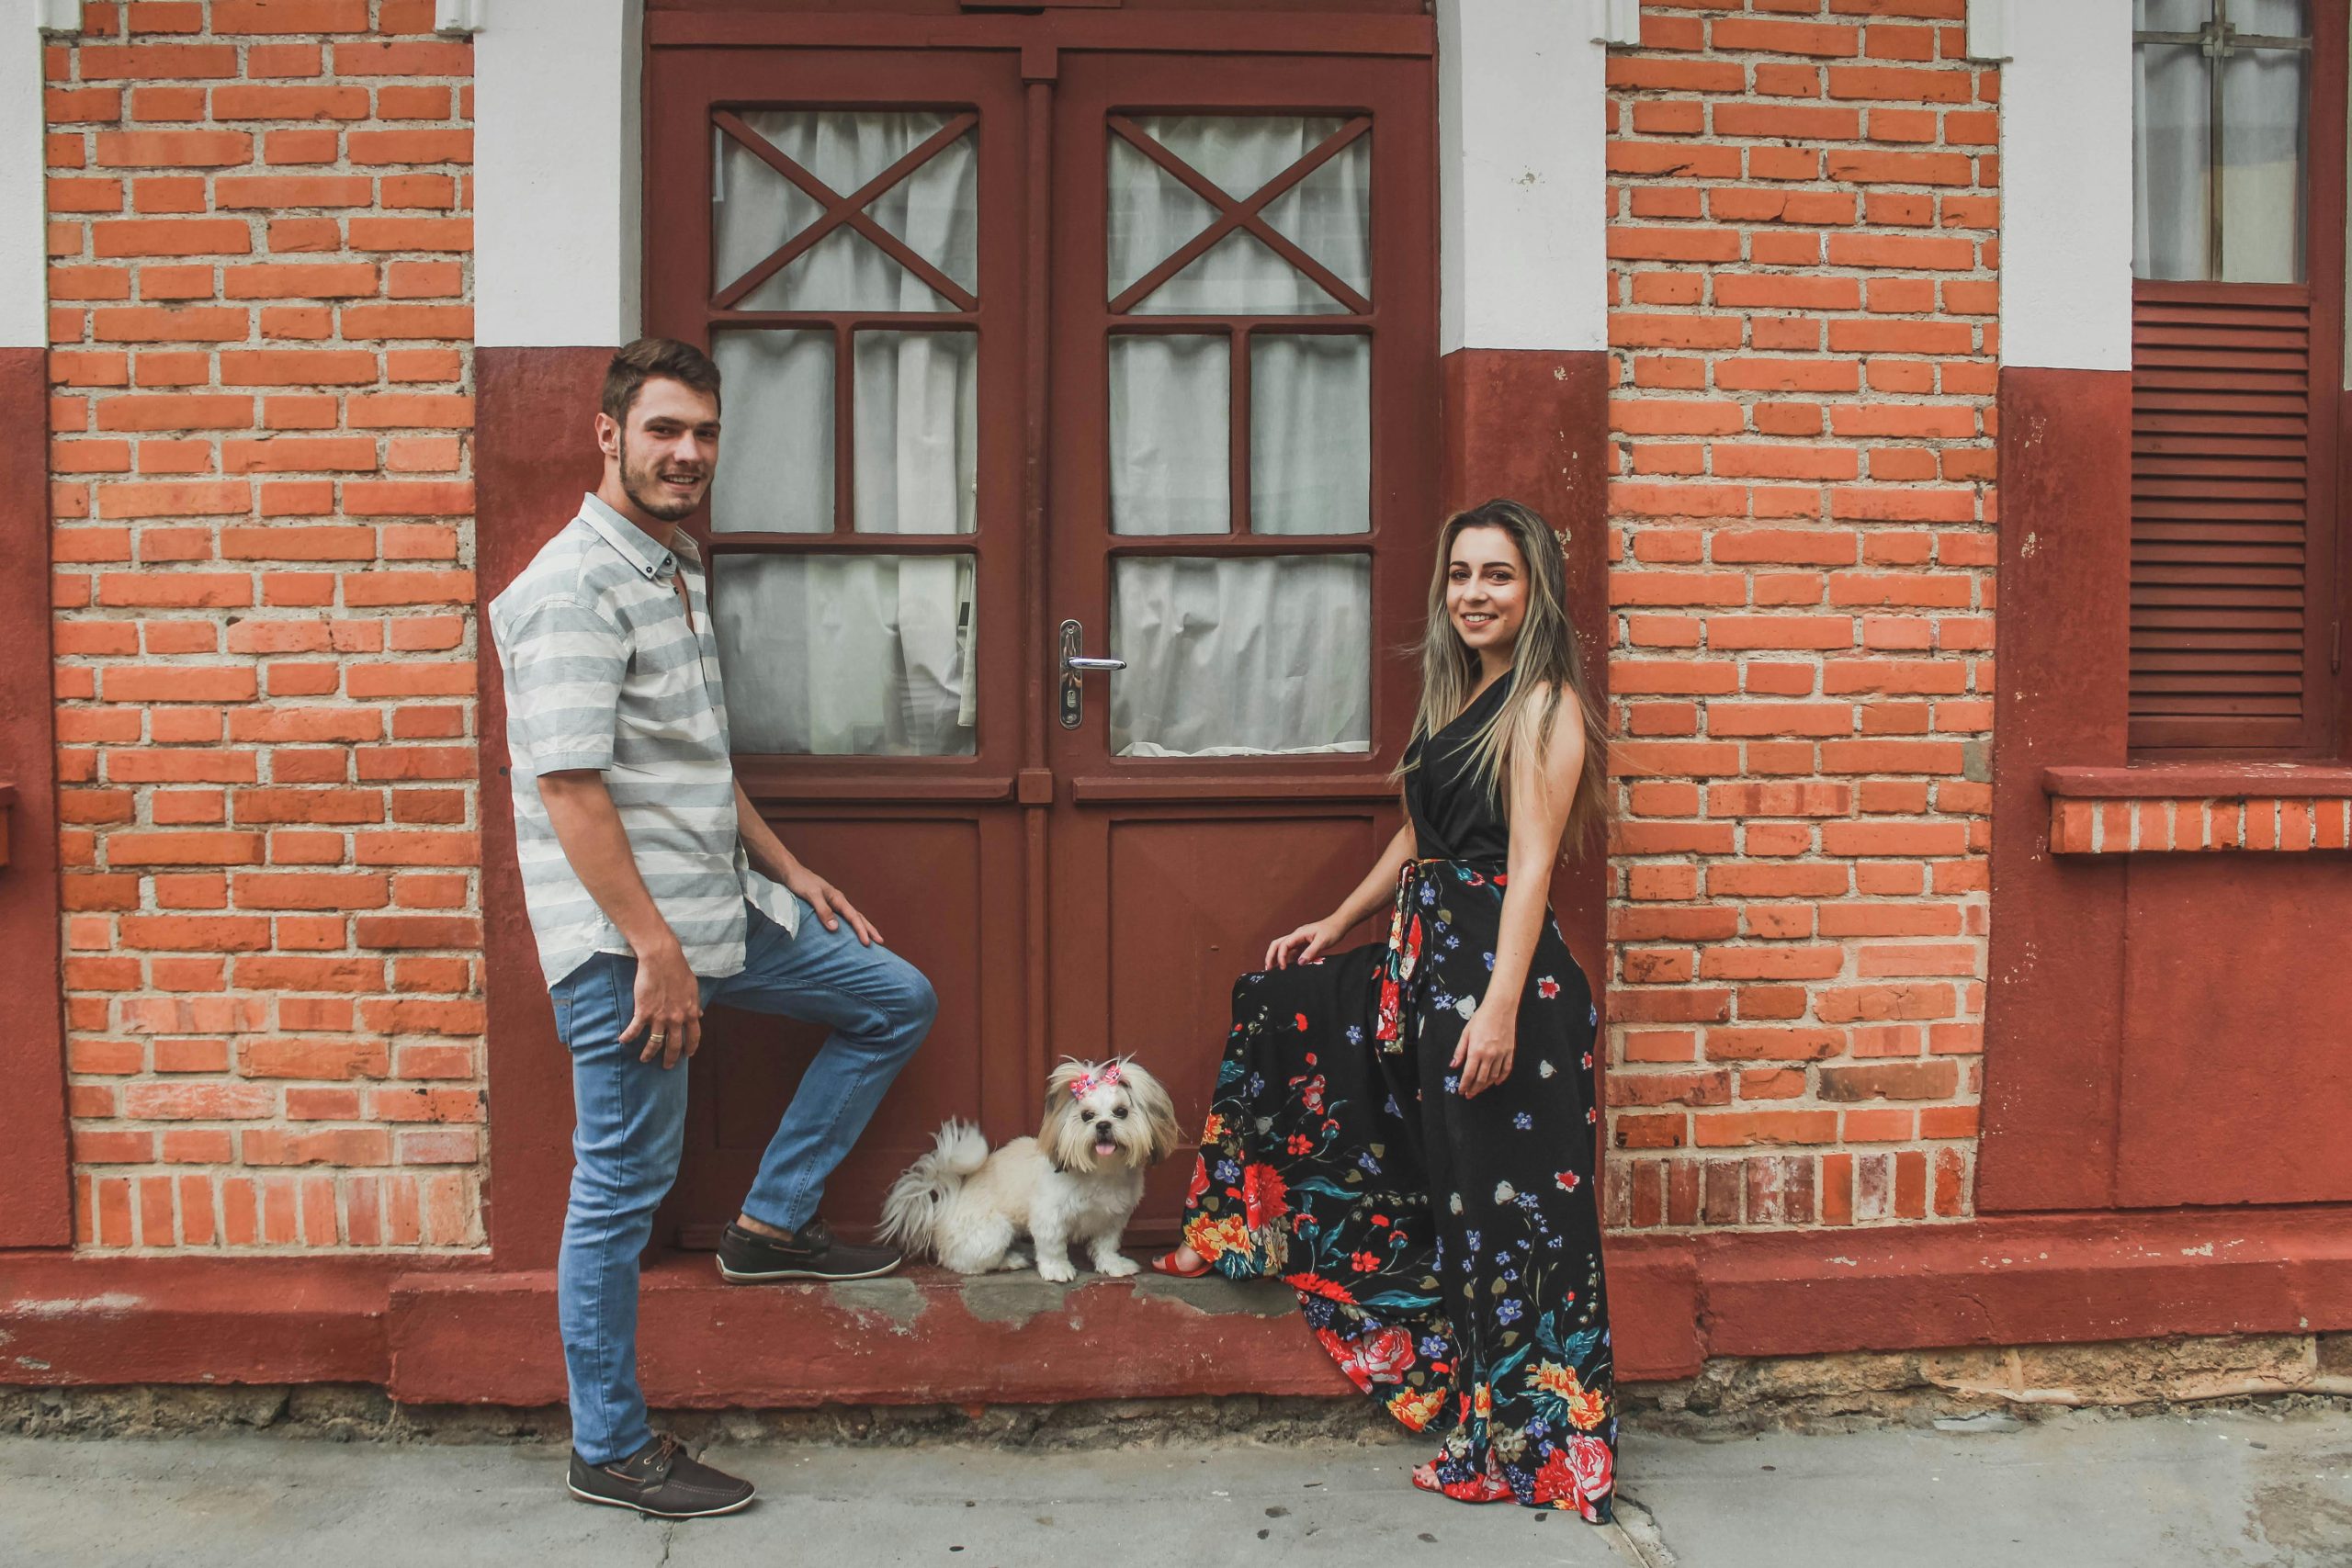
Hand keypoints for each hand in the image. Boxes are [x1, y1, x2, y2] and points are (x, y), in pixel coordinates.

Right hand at [623, 938, 700, 1068]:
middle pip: (674, 1045)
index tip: (688, 1055)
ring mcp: (659, 1017)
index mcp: (690, 1013)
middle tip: (667, 1066)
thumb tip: (699, 1014)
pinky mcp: (644, 1012)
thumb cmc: (678, 971)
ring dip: (649, 1053)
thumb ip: (695, 1004)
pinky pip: (634, 1030)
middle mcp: (676, 1019)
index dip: (691, 1047)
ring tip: (644, 1059)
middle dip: (670, 1058)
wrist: (662, 960)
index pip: (694, 1036)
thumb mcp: (693, 989)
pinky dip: (628, 1037)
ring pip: (655, 1042)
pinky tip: (623, 1041)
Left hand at [784, 864, 881, 946]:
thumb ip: (823, 910)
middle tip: (881, 941)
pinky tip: (847, 931)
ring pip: (851, 916)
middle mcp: (838, 900)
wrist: (790, 872)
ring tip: (870, 937)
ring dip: (861, 927)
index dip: (861, 930)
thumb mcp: (812, 896)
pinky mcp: (825, 905)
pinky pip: (842, 917)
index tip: (868, 943)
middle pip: (858, 916)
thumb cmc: (800, 882)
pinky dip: (849, 925)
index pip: (854, 917)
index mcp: (838, 898)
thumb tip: (836, 928)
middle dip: (869, 929)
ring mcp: (832, 903)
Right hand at [1265, 915, 1346, 970]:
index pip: (1284, 945)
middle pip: (1278, 944)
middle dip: (1271, 956)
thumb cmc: (1332, 930)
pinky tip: (1288, 967)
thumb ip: (1311, 952)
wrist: (1339, 924)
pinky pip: (1292, 952)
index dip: (1280, 957)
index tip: (1283, 968)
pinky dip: (1288, 959)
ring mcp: (1299, 940)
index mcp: (1299, 934)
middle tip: (1268, 968)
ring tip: (1274, 970)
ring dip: (1277, 958)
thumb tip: (1299, 963)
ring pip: (1283, 948)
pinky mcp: (1304, 944)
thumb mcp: (1322, 942)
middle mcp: (1296, 936)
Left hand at [1452, 1000, 1515, 1098]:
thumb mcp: (1466, 1033)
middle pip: (1481, 1079)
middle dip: (1474, 1089)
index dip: (1464, 1085)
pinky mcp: (1510, 1052)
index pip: (1469, 1074)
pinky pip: (1506, 1069)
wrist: (1500, 1008)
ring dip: (1485, 1085)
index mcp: (1476, 1051)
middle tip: (1469, 1095)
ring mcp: (1501, 1054)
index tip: (1461, 1091)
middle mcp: (1489, 1055)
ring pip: (1493, 1077)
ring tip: (1480, 1090)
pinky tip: (1496, 1082)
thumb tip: (1453, 1066)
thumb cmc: (1481, 1018)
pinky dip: (1501, 1078)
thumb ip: (1460, 1051)